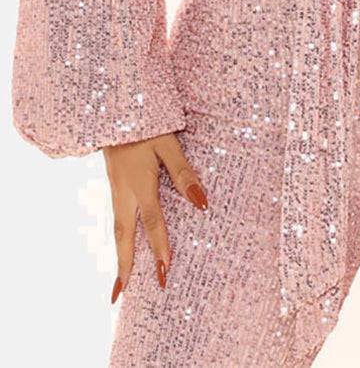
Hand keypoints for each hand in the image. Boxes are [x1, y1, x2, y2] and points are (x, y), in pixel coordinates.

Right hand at [103, 132, 207, 303]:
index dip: (160, 248)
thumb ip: (185, 173)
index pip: (152, 224)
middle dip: (125, 266)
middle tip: (121, 297)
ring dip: (119, 255)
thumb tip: (202, 203)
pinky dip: (118, 237)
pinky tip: (122, 243)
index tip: (165, 273)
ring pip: (116, 229)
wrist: (112, 108)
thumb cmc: (147, 125)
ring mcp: (115, 188)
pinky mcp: (113, 182)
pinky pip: (115, 217)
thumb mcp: (169, 144)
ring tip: (120, 280)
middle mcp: (124, 192)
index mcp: (140, 185)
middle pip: (124, 236)